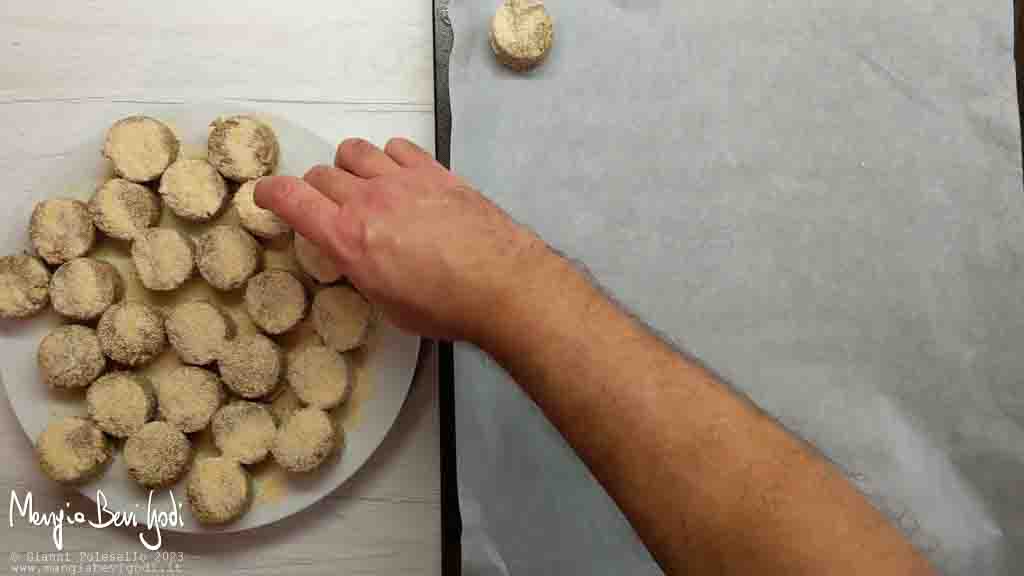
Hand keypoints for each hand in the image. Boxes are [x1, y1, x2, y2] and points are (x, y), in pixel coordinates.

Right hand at [255, 138, 551, 341]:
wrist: (502, 284)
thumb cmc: (444, 309)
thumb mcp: (386, 304)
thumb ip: (363, 269)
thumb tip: (359, 254)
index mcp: (347, 239)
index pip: (291, 198)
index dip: (270, 193)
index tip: (266, 195)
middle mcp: (367, 201)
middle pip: (321, 174)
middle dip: (316, 190)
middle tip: (329, 208)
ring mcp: (401, 180)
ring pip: (354, 151)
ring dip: (350, 167)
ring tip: (364, 186)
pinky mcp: (434, 170)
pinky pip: (396, 146)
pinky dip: (389, 158)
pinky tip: (401, 175)